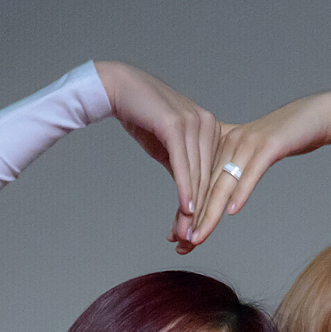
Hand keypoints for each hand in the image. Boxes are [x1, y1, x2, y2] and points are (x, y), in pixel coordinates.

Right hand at [95, 61, 222, 250]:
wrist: (119, 89)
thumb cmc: (143, 117)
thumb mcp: (167, 148)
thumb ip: (182, 168)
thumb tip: (189, 198)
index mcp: (211, 129)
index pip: (211, 176)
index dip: (204, 208)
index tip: (195, 234)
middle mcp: (208, 125)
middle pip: (206, 179)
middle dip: (199, 214)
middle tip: (191, 242)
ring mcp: (195, 123)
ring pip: (197, 176)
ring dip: (191, 209)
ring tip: (186, 235)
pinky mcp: (177, 125)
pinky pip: (184, 165)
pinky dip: (185, 190)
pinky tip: (186, 211)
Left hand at [187, 91, 330, 245]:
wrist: (320, 114)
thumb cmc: (288, 139)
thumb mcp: (255, 156)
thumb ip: (236, 171)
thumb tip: (223, 199)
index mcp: (222, 144)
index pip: (200, 185)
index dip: (187, 213)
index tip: (176, 239)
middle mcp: (230, 142)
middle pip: (207, 188)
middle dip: (192, 219)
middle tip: (180, 244)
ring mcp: (249, 143)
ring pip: (224, 183)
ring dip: (210, 212)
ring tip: (198, 236)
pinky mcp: (270, 144)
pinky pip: (252, 171)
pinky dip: (241, 191)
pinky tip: (232, 210)